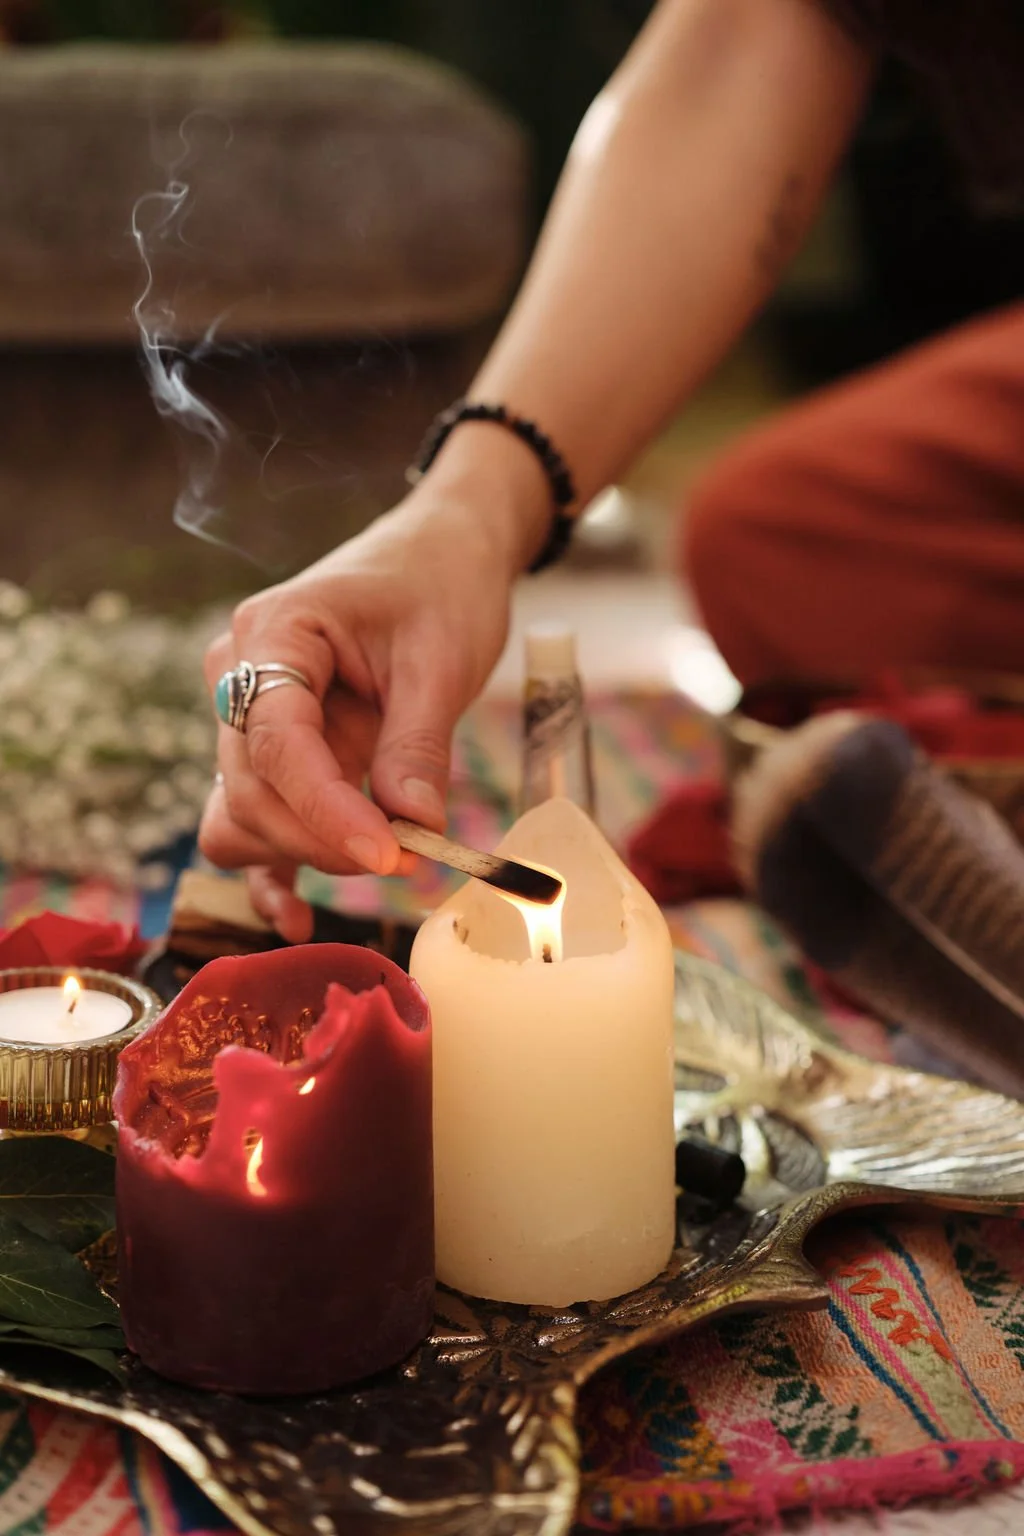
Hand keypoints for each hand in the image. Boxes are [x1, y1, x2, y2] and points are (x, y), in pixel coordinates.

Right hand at [198, 492, 516, 939]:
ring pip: (241, 815)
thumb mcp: (441, 660)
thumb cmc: (440, 587)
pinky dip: (272, 872)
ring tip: (383, 861)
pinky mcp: (272, 754)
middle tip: (408, 862)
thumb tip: (411, 831)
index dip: (326, 810)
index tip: (384, 856)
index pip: (278, 743)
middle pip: (252, 789)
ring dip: (300, 854)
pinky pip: (250, 824)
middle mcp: (240, 677)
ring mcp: (248, 719)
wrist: (440, 554)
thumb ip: (418, 746)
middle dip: (323, 839)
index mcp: (275, 635)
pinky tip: (300, 919)